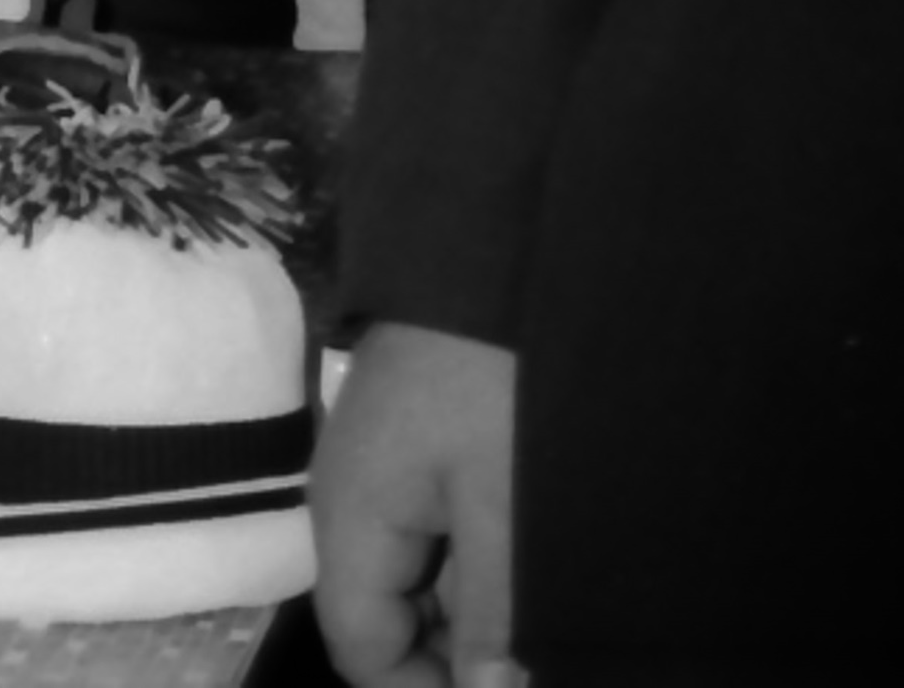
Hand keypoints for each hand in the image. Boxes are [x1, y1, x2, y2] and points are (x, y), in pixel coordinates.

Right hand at [312, 322, 519, 687]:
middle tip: (548, 661)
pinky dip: (485, 572)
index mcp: (348, 523)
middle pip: (387, 621)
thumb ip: (493, 613)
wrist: (490, 257)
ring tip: (555, 627)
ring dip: (481, 616)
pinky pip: (438, 542)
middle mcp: (349, 507)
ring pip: (420, 585)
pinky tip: (540, 574)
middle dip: (459, 658)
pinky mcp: (416, 454)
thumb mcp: (505, 508)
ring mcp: (382, 478)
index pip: (361, 651)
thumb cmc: (493, 384)